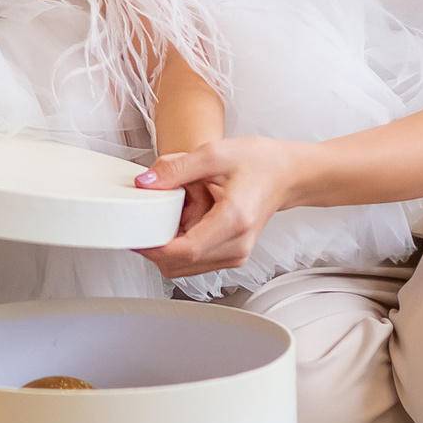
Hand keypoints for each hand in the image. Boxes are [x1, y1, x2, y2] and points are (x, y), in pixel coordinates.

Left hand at [133, 136, 311, 278]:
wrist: (286, 174)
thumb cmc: (258, 162)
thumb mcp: (213, 154)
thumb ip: (176, 168)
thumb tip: (144, 184)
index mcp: (234, 220)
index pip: (185, 250)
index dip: (154, 246)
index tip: (136, 233)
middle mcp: (237, 246)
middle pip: (179, 264)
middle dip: (156, 245)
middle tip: (152, 215)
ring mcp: (236, 255)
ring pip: (183, 268)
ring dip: (168, 247)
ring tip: (174, 215)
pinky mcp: (232, 257)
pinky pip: (194, 263)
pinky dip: (179, 248)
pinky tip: (182, 224)